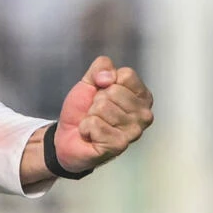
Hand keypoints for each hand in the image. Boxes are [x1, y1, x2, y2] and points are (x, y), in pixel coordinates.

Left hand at [53, 56, 153, 174]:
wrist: (68, 135)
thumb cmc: (84, 110)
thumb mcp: (90, 80)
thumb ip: (101, 67)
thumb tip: (108, 77)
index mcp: (141, 96)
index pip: (127, 75)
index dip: (107, 81)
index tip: (102, 92)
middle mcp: (144, 115)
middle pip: (114, 91)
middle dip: (98, 100)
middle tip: (97, 111)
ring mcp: (134, 132)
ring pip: (103, 107)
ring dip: (91, 114)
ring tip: (95, 123)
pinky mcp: (119, 145)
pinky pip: (95, 124)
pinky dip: (86, 128)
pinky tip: (91, 134)